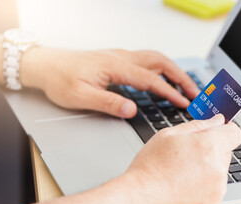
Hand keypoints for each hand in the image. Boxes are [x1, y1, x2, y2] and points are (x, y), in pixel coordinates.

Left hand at [21, 47, 198, 117]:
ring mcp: (120, 57)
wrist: (46, 65)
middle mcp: (121, 58)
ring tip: (185, 86)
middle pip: (160, 62)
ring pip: (155, 59)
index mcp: (115, 66)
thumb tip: (131, 109)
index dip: (170, 92)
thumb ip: (108, 102)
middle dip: (180, 76)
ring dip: (173, 71)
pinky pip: (146, 61)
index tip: (184, 102)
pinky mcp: (117, 60)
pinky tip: (162, 80)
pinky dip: (161, 70)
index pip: (150, 79)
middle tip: (195, 92)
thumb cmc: (60, 79)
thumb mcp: (80, 96)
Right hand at [124, 114, 240, 203]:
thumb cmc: (150, 166)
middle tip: (187, 154)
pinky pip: (215, 188)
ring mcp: (218, 189)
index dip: (224, 130)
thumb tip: (218, 120)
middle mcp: (218, 168)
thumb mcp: (169, 135)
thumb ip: (198, 125)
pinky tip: (184, 185)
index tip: (215, 133)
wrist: (140, 199)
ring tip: (182, 173)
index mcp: (209, 146)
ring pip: (220, 170)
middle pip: (226, 151)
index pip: (234, 132)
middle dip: (212, 149)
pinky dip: (205, 185)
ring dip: (208, 168)